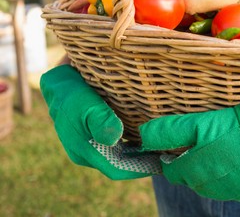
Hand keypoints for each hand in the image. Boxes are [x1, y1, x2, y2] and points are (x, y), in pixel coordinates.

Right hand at [39, 65, 161, 179]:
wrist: (59, 80)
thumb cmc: (71, 91)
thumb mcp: (85, 103)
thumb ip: (100, 121)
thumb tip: (115, 138)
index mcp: (84, 151)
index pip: (116, 169)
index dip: (140, 169)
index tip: (161, 164)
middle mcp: (87, 153)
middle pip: (120, 165)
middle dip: (143, 163)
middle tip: (168, 156)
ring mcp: (90, 145)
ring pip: (120, 156)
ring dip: (140, 155)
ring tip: (162, 148)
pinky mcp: (95, 136)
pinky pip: (118, 146)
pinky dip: (133, 145)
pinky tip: (148, 137)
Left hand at [140, 94, 239, 202]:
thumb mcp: (201, 122)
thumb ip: (170, 131)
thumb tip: (143, 136)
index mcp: (195, 170)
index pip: (171, 170)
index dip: (173, 156)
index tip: (180, 144)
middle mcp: (210, 187)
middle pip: (191, 177)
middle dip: (192, 162)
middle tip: (206, 140)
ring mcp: (231, 192)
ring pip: (211, 183)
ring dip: (212, 168)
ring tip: (226, 146)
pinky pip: (232, 185)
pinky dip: (232, 173)